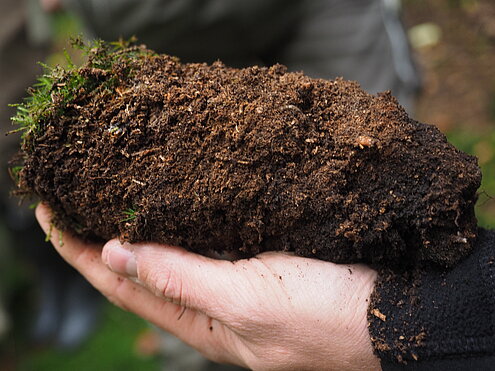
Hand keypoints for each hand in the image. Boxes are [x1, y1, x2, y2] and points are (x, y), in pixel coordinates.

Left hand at [36, 204, 379, 369]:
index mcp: (202, 321)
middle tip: (68, 197)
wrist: (398, 313)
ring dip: (137, 226)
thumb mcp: (248, 302)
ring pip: (172, 252)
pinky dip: (180, 220)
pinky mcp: (263, 260)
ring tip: (107, 194)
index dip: (78, 251)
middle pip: (140, 267)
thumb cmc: (327, 318)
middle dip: (99, 236)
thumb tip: (114, 253)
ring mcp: (238, 281)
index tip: (46, 213)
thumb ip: (181, 279)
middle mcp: (213, 303)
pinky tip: (174, 200)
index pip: (120, 284)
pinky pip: (207, 240)